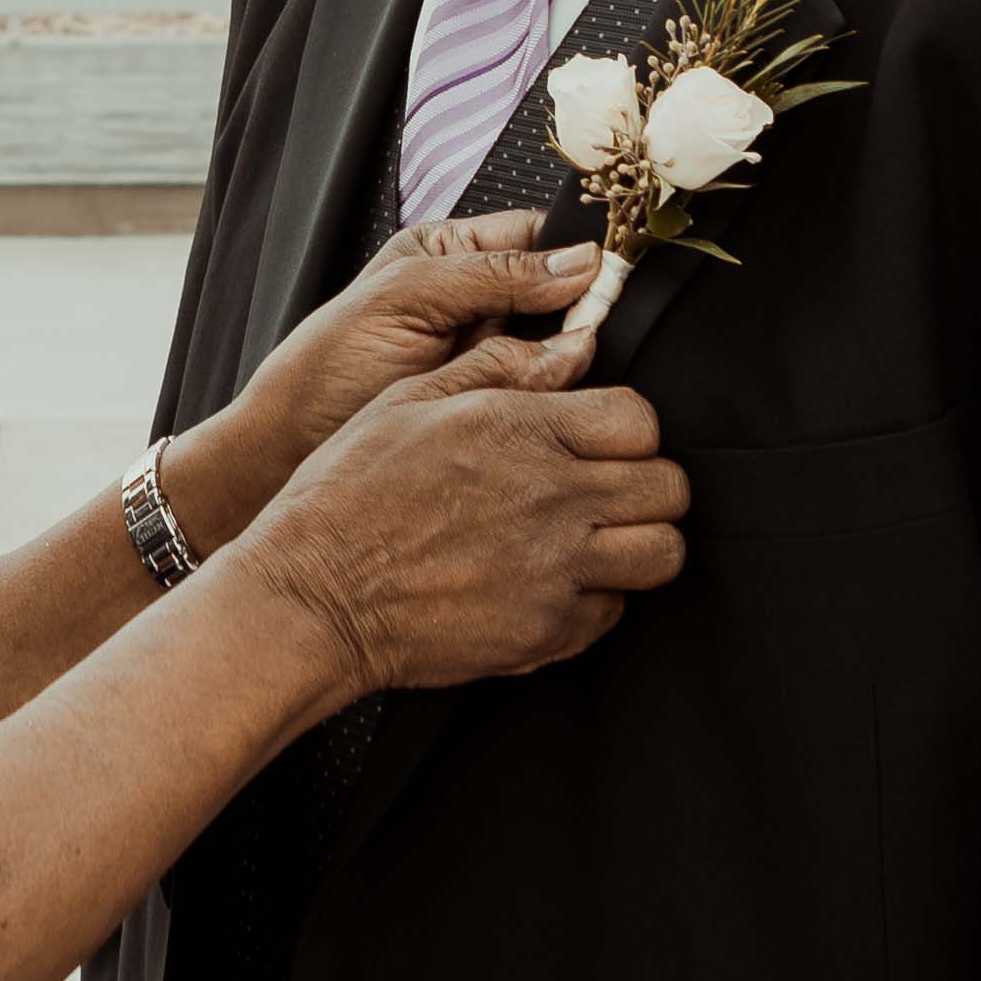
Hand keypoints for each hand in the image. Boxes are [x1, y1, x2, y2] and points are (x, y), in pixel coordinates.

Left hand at [163, 211, 605, 556]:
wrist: (283, 461)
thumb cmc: (323, 373)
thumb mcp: (404, 300)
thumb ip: (490, 276)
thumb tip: (580, 264)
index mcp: (449, 254)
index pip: (538, 237)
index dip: (580, 252)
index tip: (616, 274)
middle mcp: (475, 305)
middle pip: (561, 296)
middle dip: (581, 314)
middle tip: (591, 335)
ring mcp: (486, 363)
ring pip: (560, 353)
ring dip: (570, 365)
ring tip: (569, 375)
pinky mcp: (490, 414)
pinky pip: (544, 401)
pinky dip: (554, 405)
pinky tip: (556, 412)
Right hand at [233, 345, 688, 703]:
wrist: (313, 595)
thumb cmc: (348, 493)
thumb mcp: (410, 400)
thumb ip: (501, 368)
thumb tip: (574, 347)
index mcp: (522, 431)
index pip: (640, 420)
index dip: (627, 428)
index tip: (603, 440)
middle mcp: (553, 500)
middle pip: (668, 489)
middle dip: (647, 484)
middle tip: (607, 489)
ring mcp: (555, 572)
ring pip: (662, 554)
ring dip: (638, 544)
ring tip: (596, 540)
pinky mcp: (545, 633)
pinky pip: (613, 614)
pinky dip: (595, 600)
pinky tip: (551, 584)